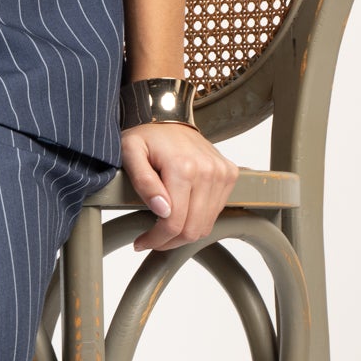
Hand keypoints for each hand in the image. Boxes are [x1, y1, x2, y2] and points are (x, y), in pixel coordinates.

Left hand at [120, 122, 237, 252]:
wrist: (170, 117)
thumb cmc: (147, 136)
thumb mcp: (131, 153)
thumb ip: (143, 182)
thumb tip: (162, 210)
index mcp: (183, 168)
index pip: (174, 222)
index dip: (156, 239)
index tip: (141, 243)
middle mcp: (209, 171)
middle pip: (192, 229)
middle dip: (168, 242)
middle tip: (151, 240)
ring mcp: (223, 173)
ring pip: (205, 225)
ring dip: (183, 234)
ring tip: (163, 229)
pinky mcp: (230, 175)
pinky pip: (215, 213)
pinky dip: (197, 220)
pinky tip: (181, 214)